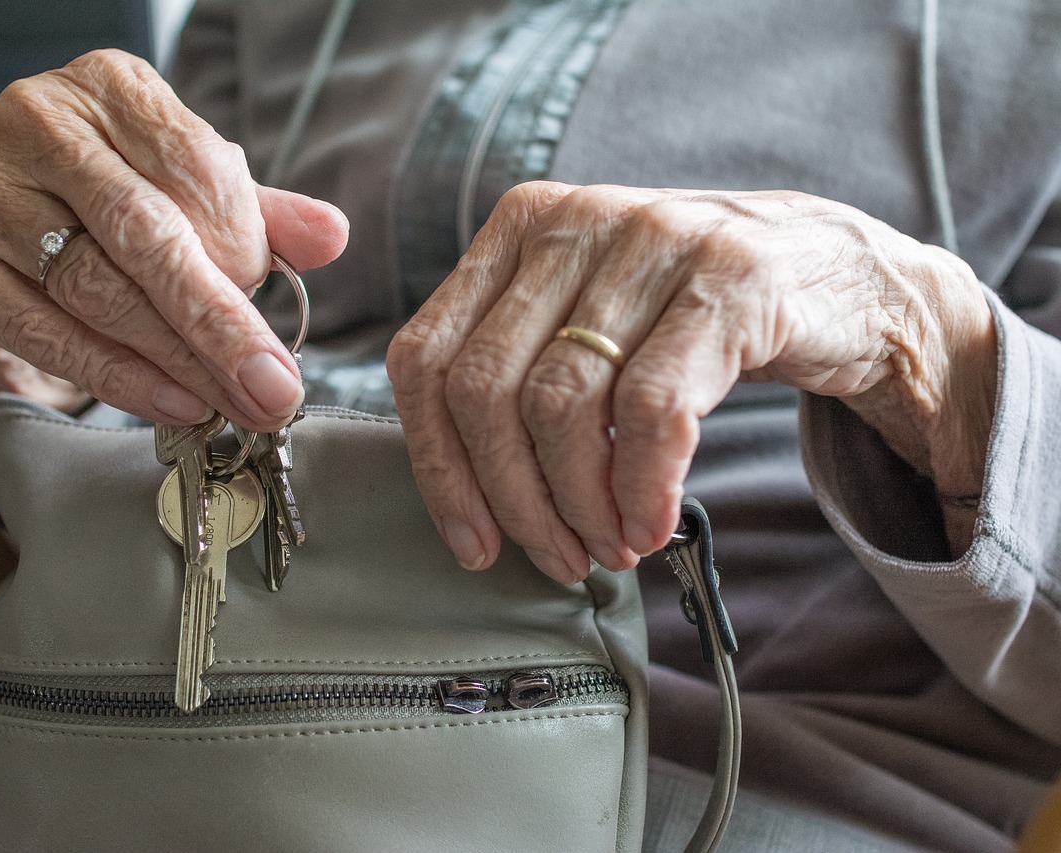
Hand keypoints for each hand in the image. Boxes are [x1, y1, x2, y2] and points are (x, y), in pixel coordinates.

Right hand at [0, 50, 348, 429]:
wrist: (21, 212)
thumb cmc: (124, 197)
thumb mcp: (200, 195)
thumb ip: (264, 216)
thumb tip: (330, 235)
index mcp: (113, 87)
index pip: (193, 167)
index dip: (242, 252)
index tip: (280, 324)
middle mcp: (38, 120)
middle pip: (143, 235)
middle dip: (218, 325)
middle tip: (270, 390)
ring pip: (92, 288)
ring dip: (172, 360)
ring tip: (228, 403)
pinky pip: (38, 328)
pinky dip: (112, 374)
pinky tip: (168, 400)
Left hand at [387, 182, 996, 581]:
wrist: (847, 280)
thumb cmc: (697, 318)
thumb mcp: (593, 321)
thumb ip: (521, 369)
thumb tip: (462, 492)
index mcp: (522, 227)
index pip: (427, 356)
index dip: (439, 465)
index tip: (472, 541)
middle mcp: (577, 220)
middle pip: (486, 390)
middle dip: (515, 500)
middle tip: (559, 558)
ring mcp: (655, 240)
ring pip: (561, 403)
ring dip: (580, 504)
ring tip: (610, 548)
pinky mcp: (732, 279)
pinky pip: (652, 408)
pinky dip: (643, 486)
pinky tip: (652, 525)